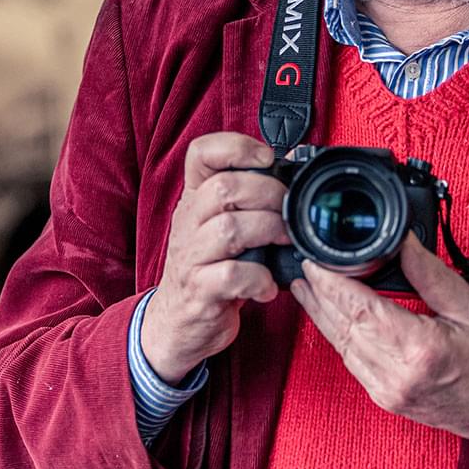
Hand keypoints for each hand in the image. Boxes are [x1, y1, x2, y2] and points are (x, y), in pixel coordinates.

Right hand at [141, 133, 287, 384]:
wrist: (177, 321)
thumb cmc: (209, 269)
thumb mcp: (221, 226)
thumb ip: (249, 197)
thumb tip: (292, 164)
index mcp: (195, 199)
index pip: (201, 153)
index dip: (236, 146)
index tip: (266, 158)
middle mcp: (188, 222)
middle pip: (224, 188)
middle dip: (268, 194)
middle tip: (287, 211)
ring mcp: (191, 256)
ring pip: (229, 229)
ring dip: (268, 232)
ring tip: (284, 243)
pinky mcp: (200, 291)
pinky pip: (231, 275)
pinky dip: (259, 279)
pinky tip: (267, 285)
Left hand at [292, 235, 468, 449]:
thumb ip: (429, 274)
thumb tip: (401, 242)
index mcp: (419, 350)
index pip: (358, 308)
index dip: (329, 281)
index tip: (314, 260)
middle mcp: (397, 376)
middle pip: (341, 327)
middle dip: (318, 294)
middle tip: (303, 265)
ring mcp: (390, 392)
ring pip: (341, 346)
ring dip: (322, 315)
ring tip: (308, 287)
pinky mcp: (389, 399)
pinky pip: (353, 362)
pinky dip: (339, 335)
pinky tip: (333, 317)